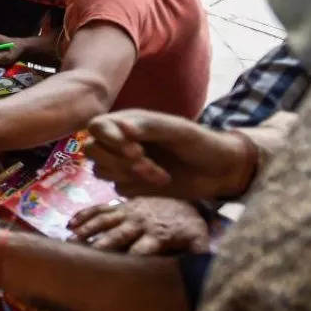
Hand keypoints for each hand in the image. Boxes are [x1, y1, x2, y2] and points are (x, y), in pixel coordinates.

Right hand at [69, 197, 209, 254]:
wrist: (184, 196)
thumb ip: (199, 253)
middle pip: (118, 234)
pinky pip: (100, 208)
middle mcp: (139, 222)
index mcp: (158, 234)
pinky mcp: (120, 205)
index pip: (142, 248)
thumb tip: (203, 267)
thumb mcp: (199, 238)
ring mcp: (128, 212)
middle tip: (85, 251)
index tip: (116, 266)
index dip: (131, 256)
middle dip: (102, 242)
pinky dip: (85, 214)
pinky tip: (70, 223)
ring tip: (71, 239)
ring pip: (104, 220)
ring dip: (88, 229)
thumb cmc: (189, 224)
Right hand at [86, 110, 256, 200]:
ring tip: (158, 174)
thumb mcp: (176, 129)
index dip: (108, 139)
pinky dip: (136, 186)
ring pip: (100, 170)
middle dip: (116, 159)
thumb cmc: (199, 142)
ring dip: (127, 173)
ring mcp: (123, 164)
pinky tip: (160, 182)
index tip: (135, 150)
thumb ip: (148, 126)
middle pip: (91, 150)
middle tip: (145, 162)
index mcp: (128, 122)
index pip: (96, 126)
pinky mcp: (131, 185)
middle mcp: (120, 142)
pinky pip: (117, 188)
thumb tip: (120, 125)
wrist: (219, 171)